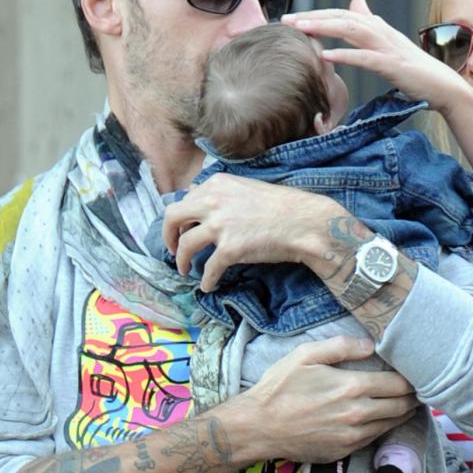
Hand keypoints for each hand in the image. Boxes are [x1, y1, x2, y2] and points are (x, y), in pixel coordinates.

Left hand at [163, 173, 344, 290]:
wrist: (304, 223)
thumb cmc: (281, 206)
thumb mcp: (245, 188)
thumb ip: (220, 191)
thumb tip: (194, 191)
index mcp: (216, 185)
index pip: (185, 200)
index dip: (180, 218)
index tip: (182, 229)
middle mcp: (213, 202)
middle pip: (172, 218)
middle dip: (168, 236)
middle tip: (171, 248)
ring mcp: (220, 226)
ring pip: (185, 246)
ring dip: (181, 261)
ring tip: (185, 270)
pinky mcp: (230, 249)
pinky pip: (209, 269)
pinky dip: (206, 281)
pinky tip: (208, 287)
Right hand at [230, 333, 417, 461]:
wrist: (258, 427)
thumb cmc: (279, 388)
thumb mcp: (305, 355)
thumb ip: (341, 346)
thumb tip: (371, 345)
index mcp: (352, 388)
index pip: (398, 384)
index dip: (412, 379)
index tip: (419, 373)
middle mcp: (358, 415)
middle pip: (401, 406)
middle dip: (414, 397)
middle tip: (420, 388)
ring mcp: (352, 437)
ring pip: (391, 424)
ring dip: (403, 413)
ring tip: (409, 402)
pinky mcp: (344, 451)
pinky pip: (373, 438)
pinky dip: (383, 427)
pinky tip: (383, 418)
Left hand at [283, 0, 469, 116]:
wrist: (443, 87)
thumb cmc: (414, 70)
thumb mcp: (388, 43)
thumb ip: (371, 23)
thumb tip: (357, 1)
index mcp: (378, 28)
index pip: (342, 15)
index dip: (318, 14)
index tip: (292, 18)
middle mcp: (382, 32)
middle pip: (343, 17)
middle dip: (314, 17)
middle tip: (286, 20)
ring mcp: (388, 48)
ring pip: (352, 30)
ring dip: (325, 28)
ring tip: (300, 30)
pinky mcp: (394, 66)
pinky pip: (365, 58)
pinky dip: (345, 55)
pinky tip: (325, 56)